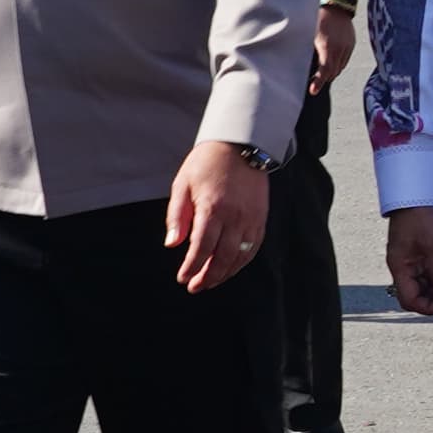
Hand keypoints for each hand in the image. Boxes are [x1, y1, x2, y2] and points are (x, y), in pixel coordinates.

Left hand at [166, 145, 270, 293]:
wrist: (240, 145)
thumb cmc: (206, 163)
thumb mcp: (182, 185)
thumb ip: (177, 217)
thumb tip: (172, 244)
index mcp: (212, 208)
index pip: (201, 247)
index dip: (192, 267)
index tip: (182, 278)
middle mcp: (234, 217)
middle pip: (222, 257)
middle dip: (208, 277)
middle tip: (195, 287)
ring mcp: (250, 219)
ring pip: (240, 256)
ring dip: (225, 273)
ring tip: (211, 281)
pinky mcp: (260, 218)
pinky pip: (253, 247)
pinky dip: (242, 262)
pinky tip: (231, 267)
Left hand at [308, 4, 356, 96]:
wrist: (336, 3)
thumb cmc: (317, 16)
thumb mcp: (308, 33)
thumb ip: (306, 51)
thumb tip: (298, 65)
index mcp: (327, 46)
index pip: (325, 70)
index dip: (318, 82)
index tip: (313, 91)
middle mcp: (339, 48)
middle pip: (333, 72)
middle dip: (324, 78)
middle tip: (313, 81)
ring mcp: (347, 46)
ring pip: (340, 67)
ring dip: (331, 71)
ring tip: (321, 71)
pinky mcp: (351, 44)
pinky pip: (345, 60)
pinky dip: (337, 63)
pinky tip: (330, 60)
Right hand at [387, 205, 432, 318]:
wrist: (415, 197)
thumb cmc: (419, 217)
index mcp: (400, 268)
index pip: (410, 299)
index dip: (428, 307)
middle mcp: (401, 268)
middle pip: (414, 296)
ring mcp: (408, 263)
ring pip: (421, 287)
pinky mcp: (416, 257)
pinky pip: (425, 276)